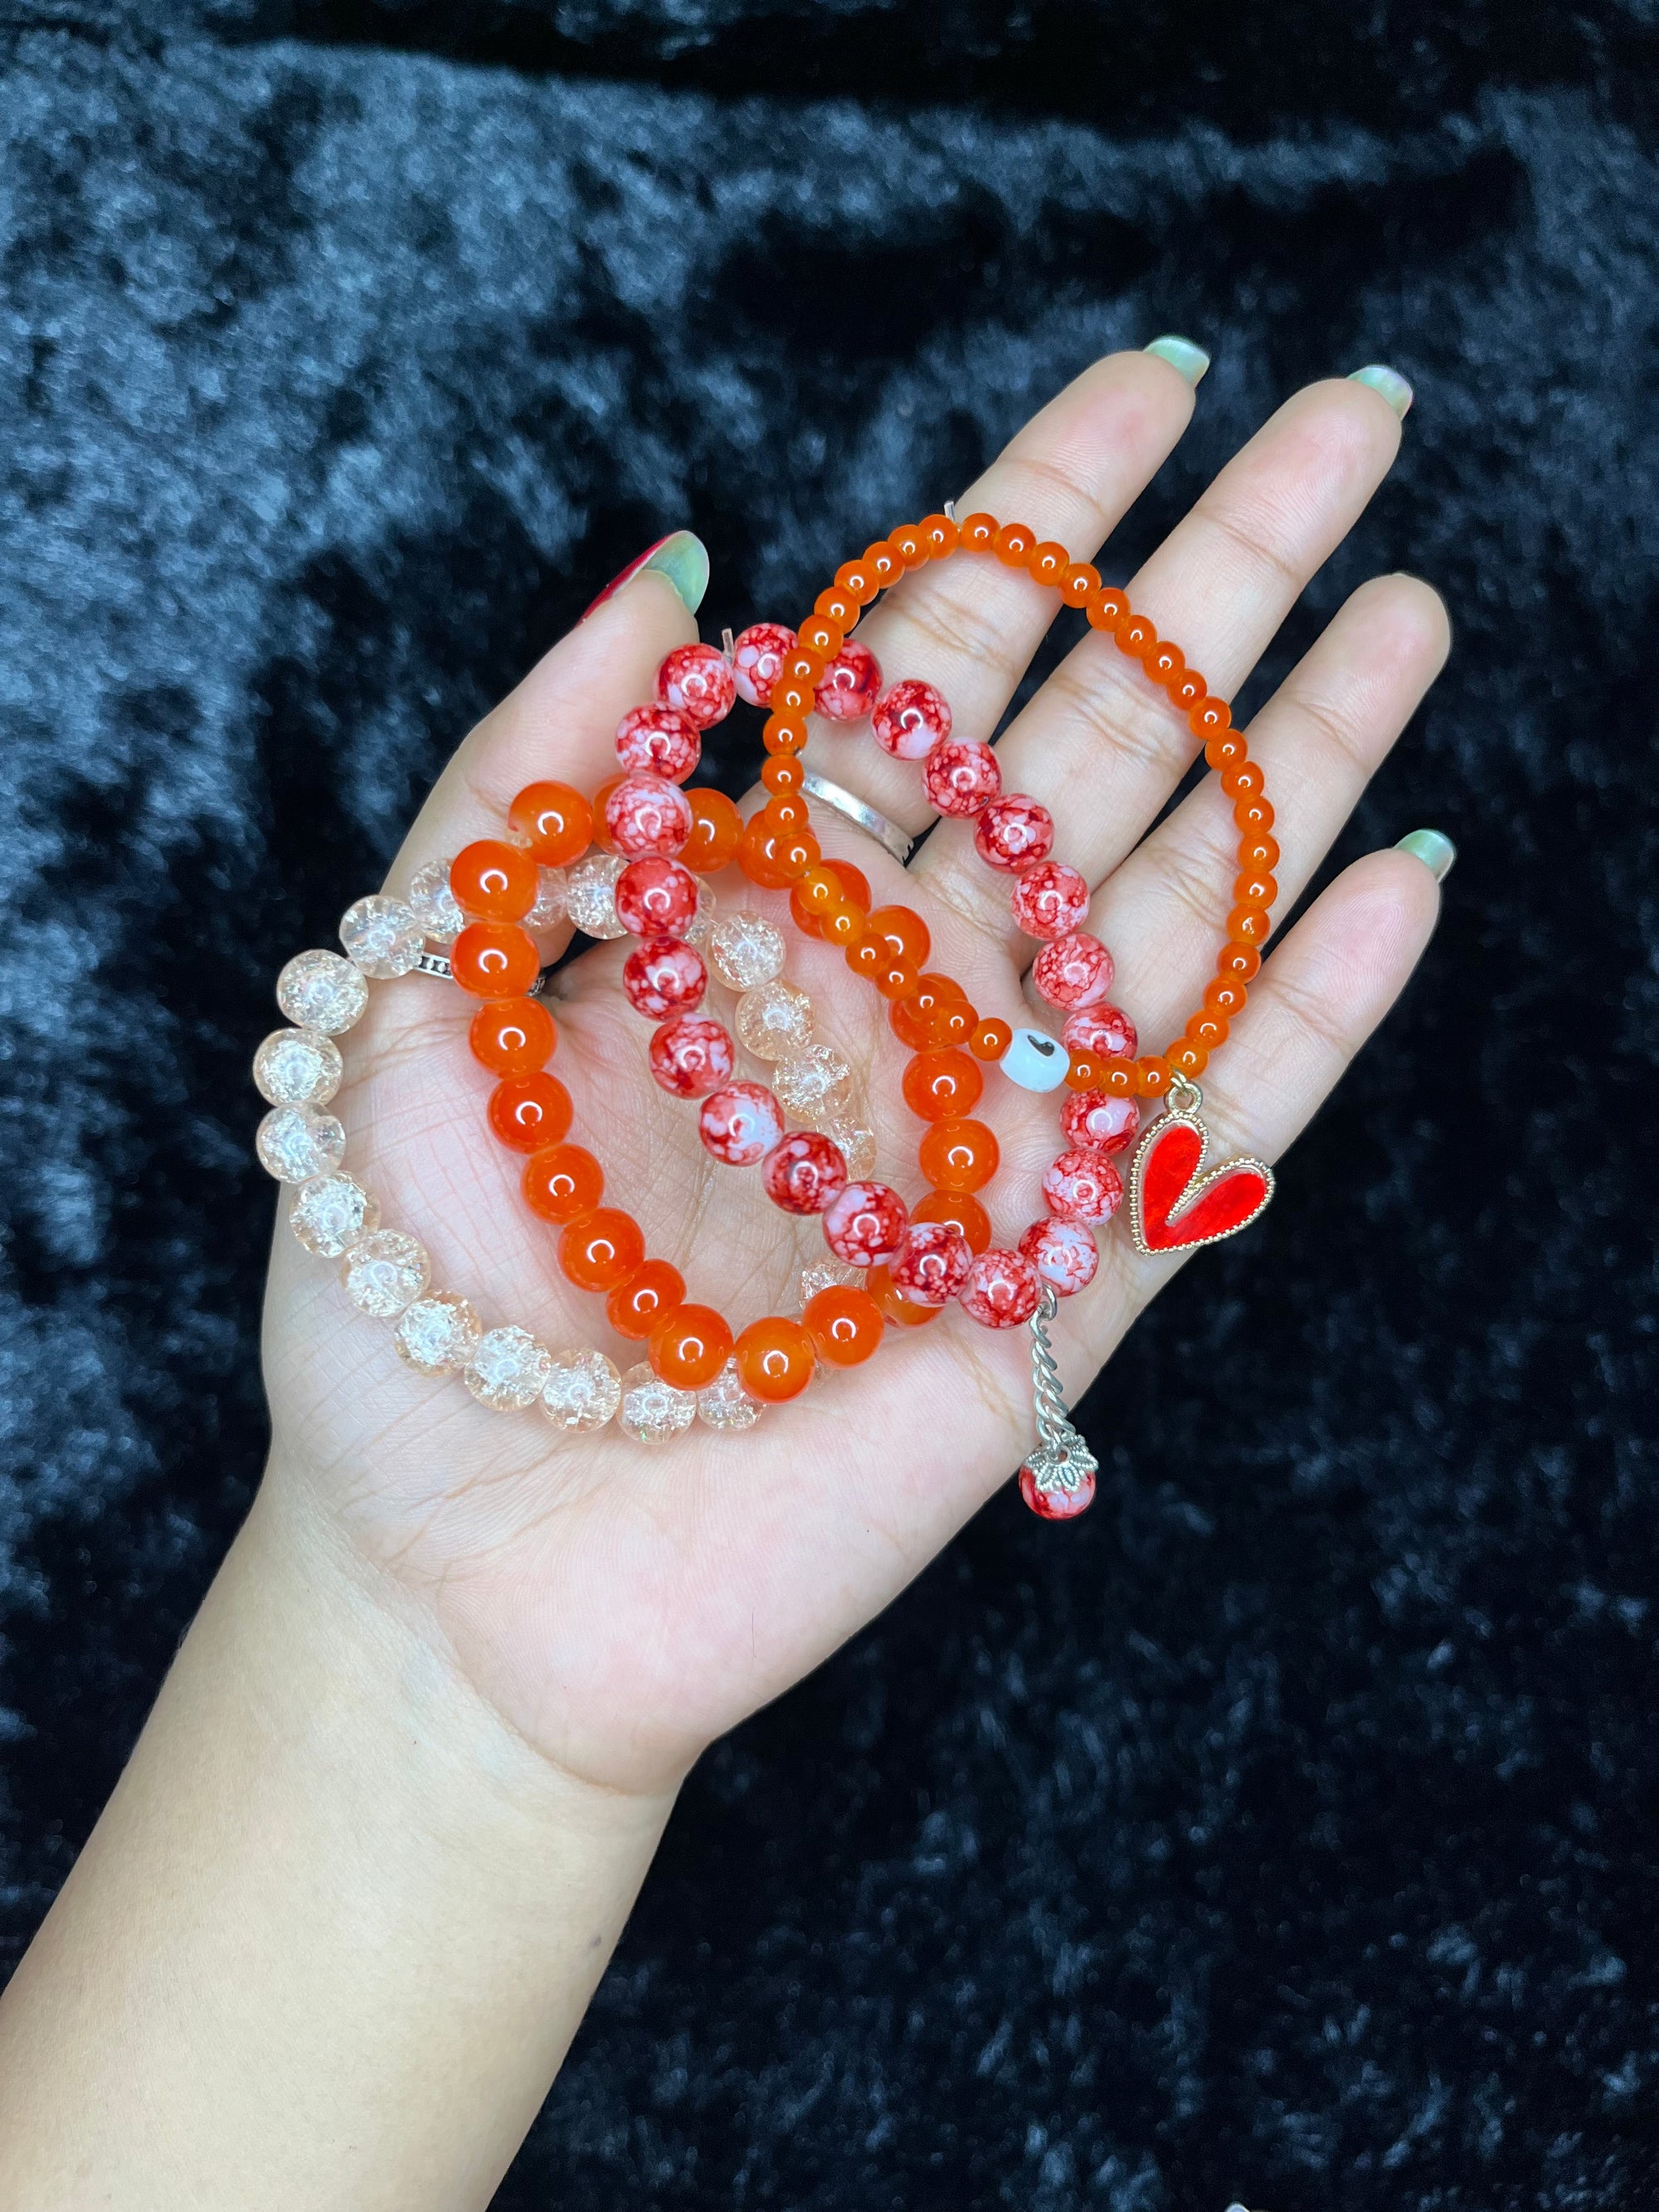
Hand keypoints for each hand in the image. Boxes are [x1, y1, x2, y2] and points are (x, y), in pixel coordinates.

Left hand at [263, 348, 1448, 1799]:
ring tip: (1410, 610)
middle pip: (1085, 758)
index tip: (1152, 386)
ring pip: (1176, 919)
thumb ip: (526, 773)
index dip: (1036, 523)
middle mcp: (892, 1006)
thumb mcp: (400, 990)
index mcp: (752, 923)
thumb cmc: (404, 1306)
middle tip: (1352, 424)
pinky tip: (1399, 882)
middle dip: (1217, 589)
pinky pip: (1204, 1138)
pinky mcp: (1052, 1294)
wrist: (458, 1577)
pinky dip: (1306, 1018)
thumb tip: (677, 557)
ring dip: (1299, 765)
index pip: (924, 676)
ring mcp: (988, 1142)